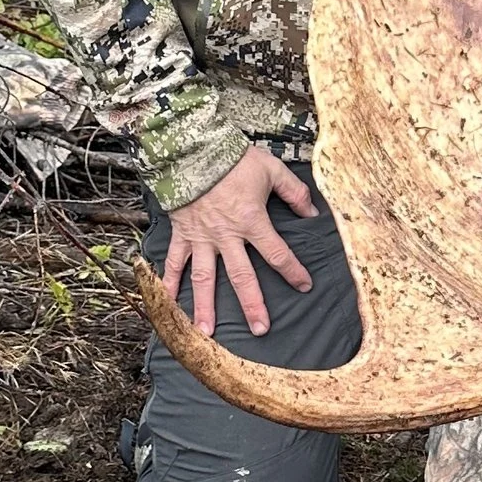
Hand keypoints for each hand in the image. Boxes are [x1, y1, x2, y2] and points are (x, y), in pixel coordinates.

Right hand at [164, 142, 314, 337]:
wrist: (193, 148)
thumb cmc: (233, 159)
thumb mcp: (272, 169)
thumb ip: (294, 193)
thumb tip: (313, 214)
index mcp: (252, 222)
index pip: (277, 254)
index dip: (293, 271)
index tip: (304, 286)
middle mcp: (226, 236)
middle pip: (242, 277)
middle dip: (252, 304)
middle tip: (261, 329)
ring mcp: (201, 238)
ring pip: (204, 278)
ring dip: (206, 306)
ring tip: (207, 333)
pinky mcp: (182, 233)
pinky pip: (175, 262)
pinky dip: (169, 283)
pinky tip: (168, 303)